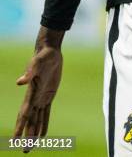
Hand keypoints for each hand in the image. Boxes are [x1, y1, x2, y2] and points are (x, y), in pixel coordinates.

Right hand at [14, 28, 64, 148]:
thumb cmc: (42, 57)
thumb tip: (20, 82)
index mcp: (30, 93)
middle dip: (26, 136)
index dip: (20, 127)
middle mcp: (34, 98)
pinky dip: (44, 123)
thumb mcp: (37, 63)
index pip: (24, 114)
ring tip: (31, 147)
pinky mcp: (49, 96)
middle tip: (24, 151)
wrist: (49, 52)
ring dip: (34, 133)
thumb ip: (29, 73)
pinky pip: (46, 113)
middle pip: (29, 121)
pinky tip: (43, 134)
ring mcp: (41, 98)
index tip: (15, 140)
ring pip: (37, 120)